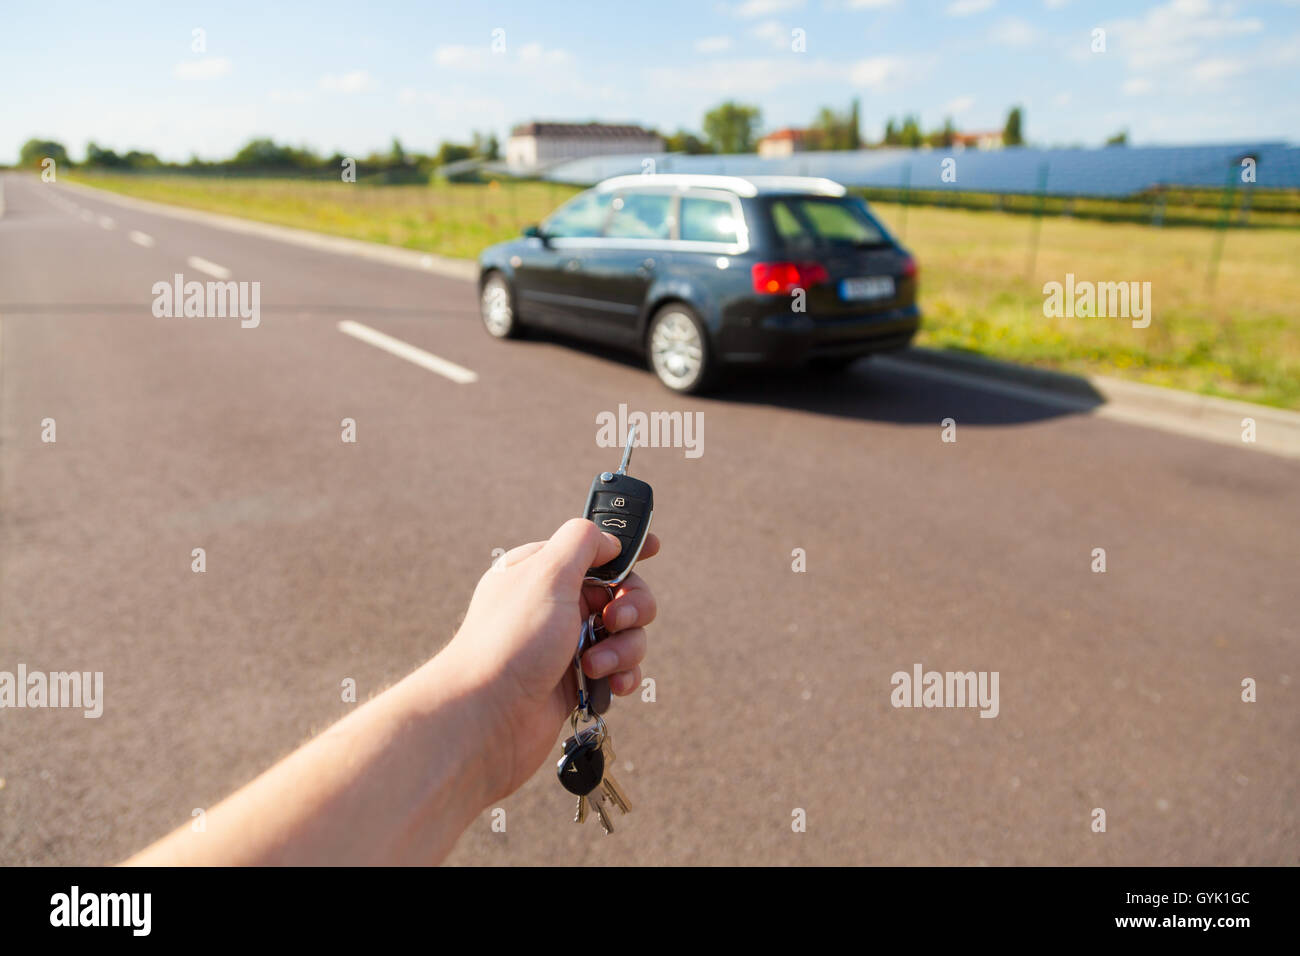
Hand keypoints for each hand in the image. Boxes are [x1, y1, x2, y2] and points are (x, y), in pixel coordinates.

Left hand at [443, 518, 658, 802]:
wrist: (486, 719)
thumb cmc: (510, 643)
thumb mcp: (546, 575)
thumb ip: (582, 543)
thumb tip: (609, 540)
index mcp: (541, 572)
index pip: (592, 549)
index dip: (624, 548)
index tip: (653, 548)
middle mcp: (554, 605)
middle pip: (620, 592)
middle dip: (631, 606)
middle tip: (615, 621)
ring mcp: (565, 644)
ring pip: (624, 634)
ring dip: (623, 648)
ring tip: (594, 665)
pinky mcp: (575, 680)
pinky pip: (618, 669)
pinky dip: (621, 674)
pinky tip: (609, 685)